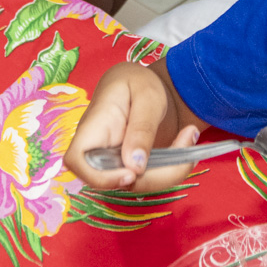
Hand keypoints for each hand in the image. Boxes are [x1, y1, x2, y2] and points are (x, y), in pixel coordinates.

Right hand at [63, 61, 198, 189]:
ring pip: (134, 184)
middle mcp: (98, 149)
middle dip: (153, 177)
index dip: (98, 177)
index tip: (131, 174)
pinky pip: (146, 178)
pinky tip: (186, 143)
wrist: (140, 83)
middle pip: (112, 181)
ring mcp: (113, 161)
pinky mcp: (129, 166)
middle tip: (186, 146)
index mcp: (94, 126)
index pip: (77, 160)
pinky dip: (170, 169)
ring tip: (190, 135)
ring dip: (168, 171)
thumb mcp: (147, 96)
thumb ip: (141, 129)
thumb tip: (135, 167)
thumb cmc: (137, 82)